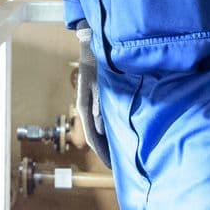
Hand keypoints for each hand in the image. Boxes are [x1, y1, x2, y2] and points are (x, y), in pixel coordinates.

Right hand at [74, 27, 111, 169]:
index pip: (92, 137)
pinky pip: (106, 119)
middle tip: (121, 166)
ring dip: (111, 141)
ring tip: (124, 154)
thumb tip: (101, 127)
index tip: (113, 167)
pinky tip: (123, 132)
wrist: (95, 42)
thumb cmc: (98, 61)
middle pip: (97, 135)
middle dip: (107, 151)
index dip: (102, 153)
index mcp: (84, 106)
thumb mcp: (98, 82)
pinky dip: (113, 129)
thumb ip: (99, 104)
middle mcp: (88, 108)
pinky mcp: (101, 98)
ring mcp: (94, 103)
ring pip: (102, 128)